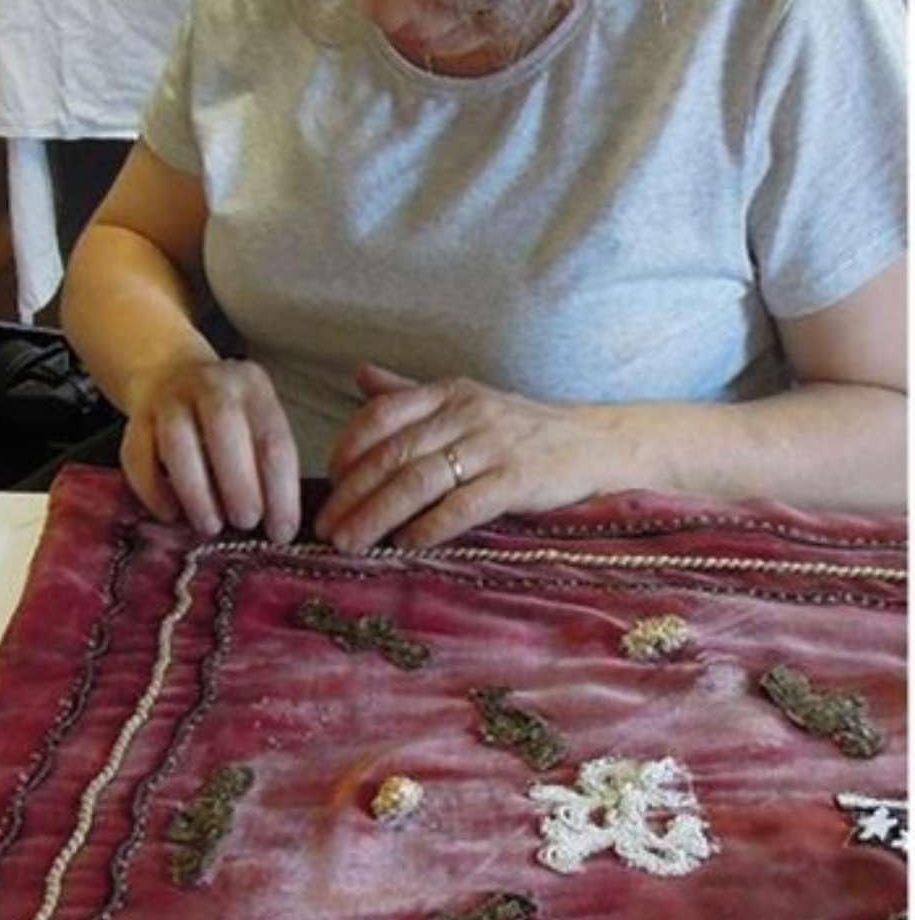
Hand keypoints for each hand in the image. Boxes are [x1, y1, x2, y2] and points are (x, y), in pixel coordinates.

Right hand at [121, 355, 300, 544]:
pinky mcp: (136, 419)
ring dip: (196, 491)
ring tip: (210, 526)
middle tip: (245, 523)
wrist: (170, 375)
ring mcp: (169, 398)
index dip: (280, 491)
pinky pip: (139, 457)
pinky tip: (171, 514)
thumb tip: (277, 527)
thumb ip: (266, 465)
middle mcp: (211, 385)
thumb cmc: (227, 418)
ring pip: (178, 441)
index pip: (273, 441)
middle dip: (239, 483)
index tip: (281, 532)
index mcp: (253, 387)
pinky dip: (154, 490)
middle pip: (224, 427)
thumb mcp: (256, 424)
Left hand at [316, 364, 616, 550]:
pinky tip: (406, 546)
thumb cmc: (520, 429)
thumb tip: (358, 374)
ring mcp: (493, 445)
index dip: (347, 449)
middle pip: (393, 454)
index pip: (382, 416)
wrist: (594, 443)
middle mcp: (467, 412)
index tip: (327, 483)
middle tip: (325, 528)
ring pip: (419, 481)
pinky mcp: (518, 479)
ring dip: (377, 516)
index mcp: (448, 392)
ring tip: (351, 544)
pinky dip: (429, 527)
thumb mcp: (465, 401)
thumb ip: (409, 394)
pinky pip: (462, 506)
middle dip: (352, 494)